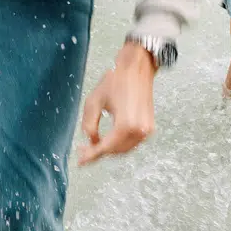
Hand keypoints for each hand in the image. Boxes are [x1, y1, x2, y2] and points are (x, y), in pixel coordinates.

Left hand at [78, 42, 156, 164]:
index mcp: (126, 124)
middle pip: (116, 151)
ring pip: (125, 149)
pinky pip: (132, 142)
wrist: (137, 69)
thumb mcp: (93, 101)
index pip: (106, 147)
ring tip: (93, 147)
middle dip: (99, 153)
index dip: (91, 155)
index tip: (80, 161)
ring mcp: (147, 130)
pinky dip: (119, 144)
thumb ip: (89, 124)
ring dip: (110, 150)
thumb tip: (92, 141)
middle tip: (83, 152)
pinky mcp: (150, 127)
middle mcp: (139, 130)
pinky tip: (107, 140)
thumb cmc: (115, 81)